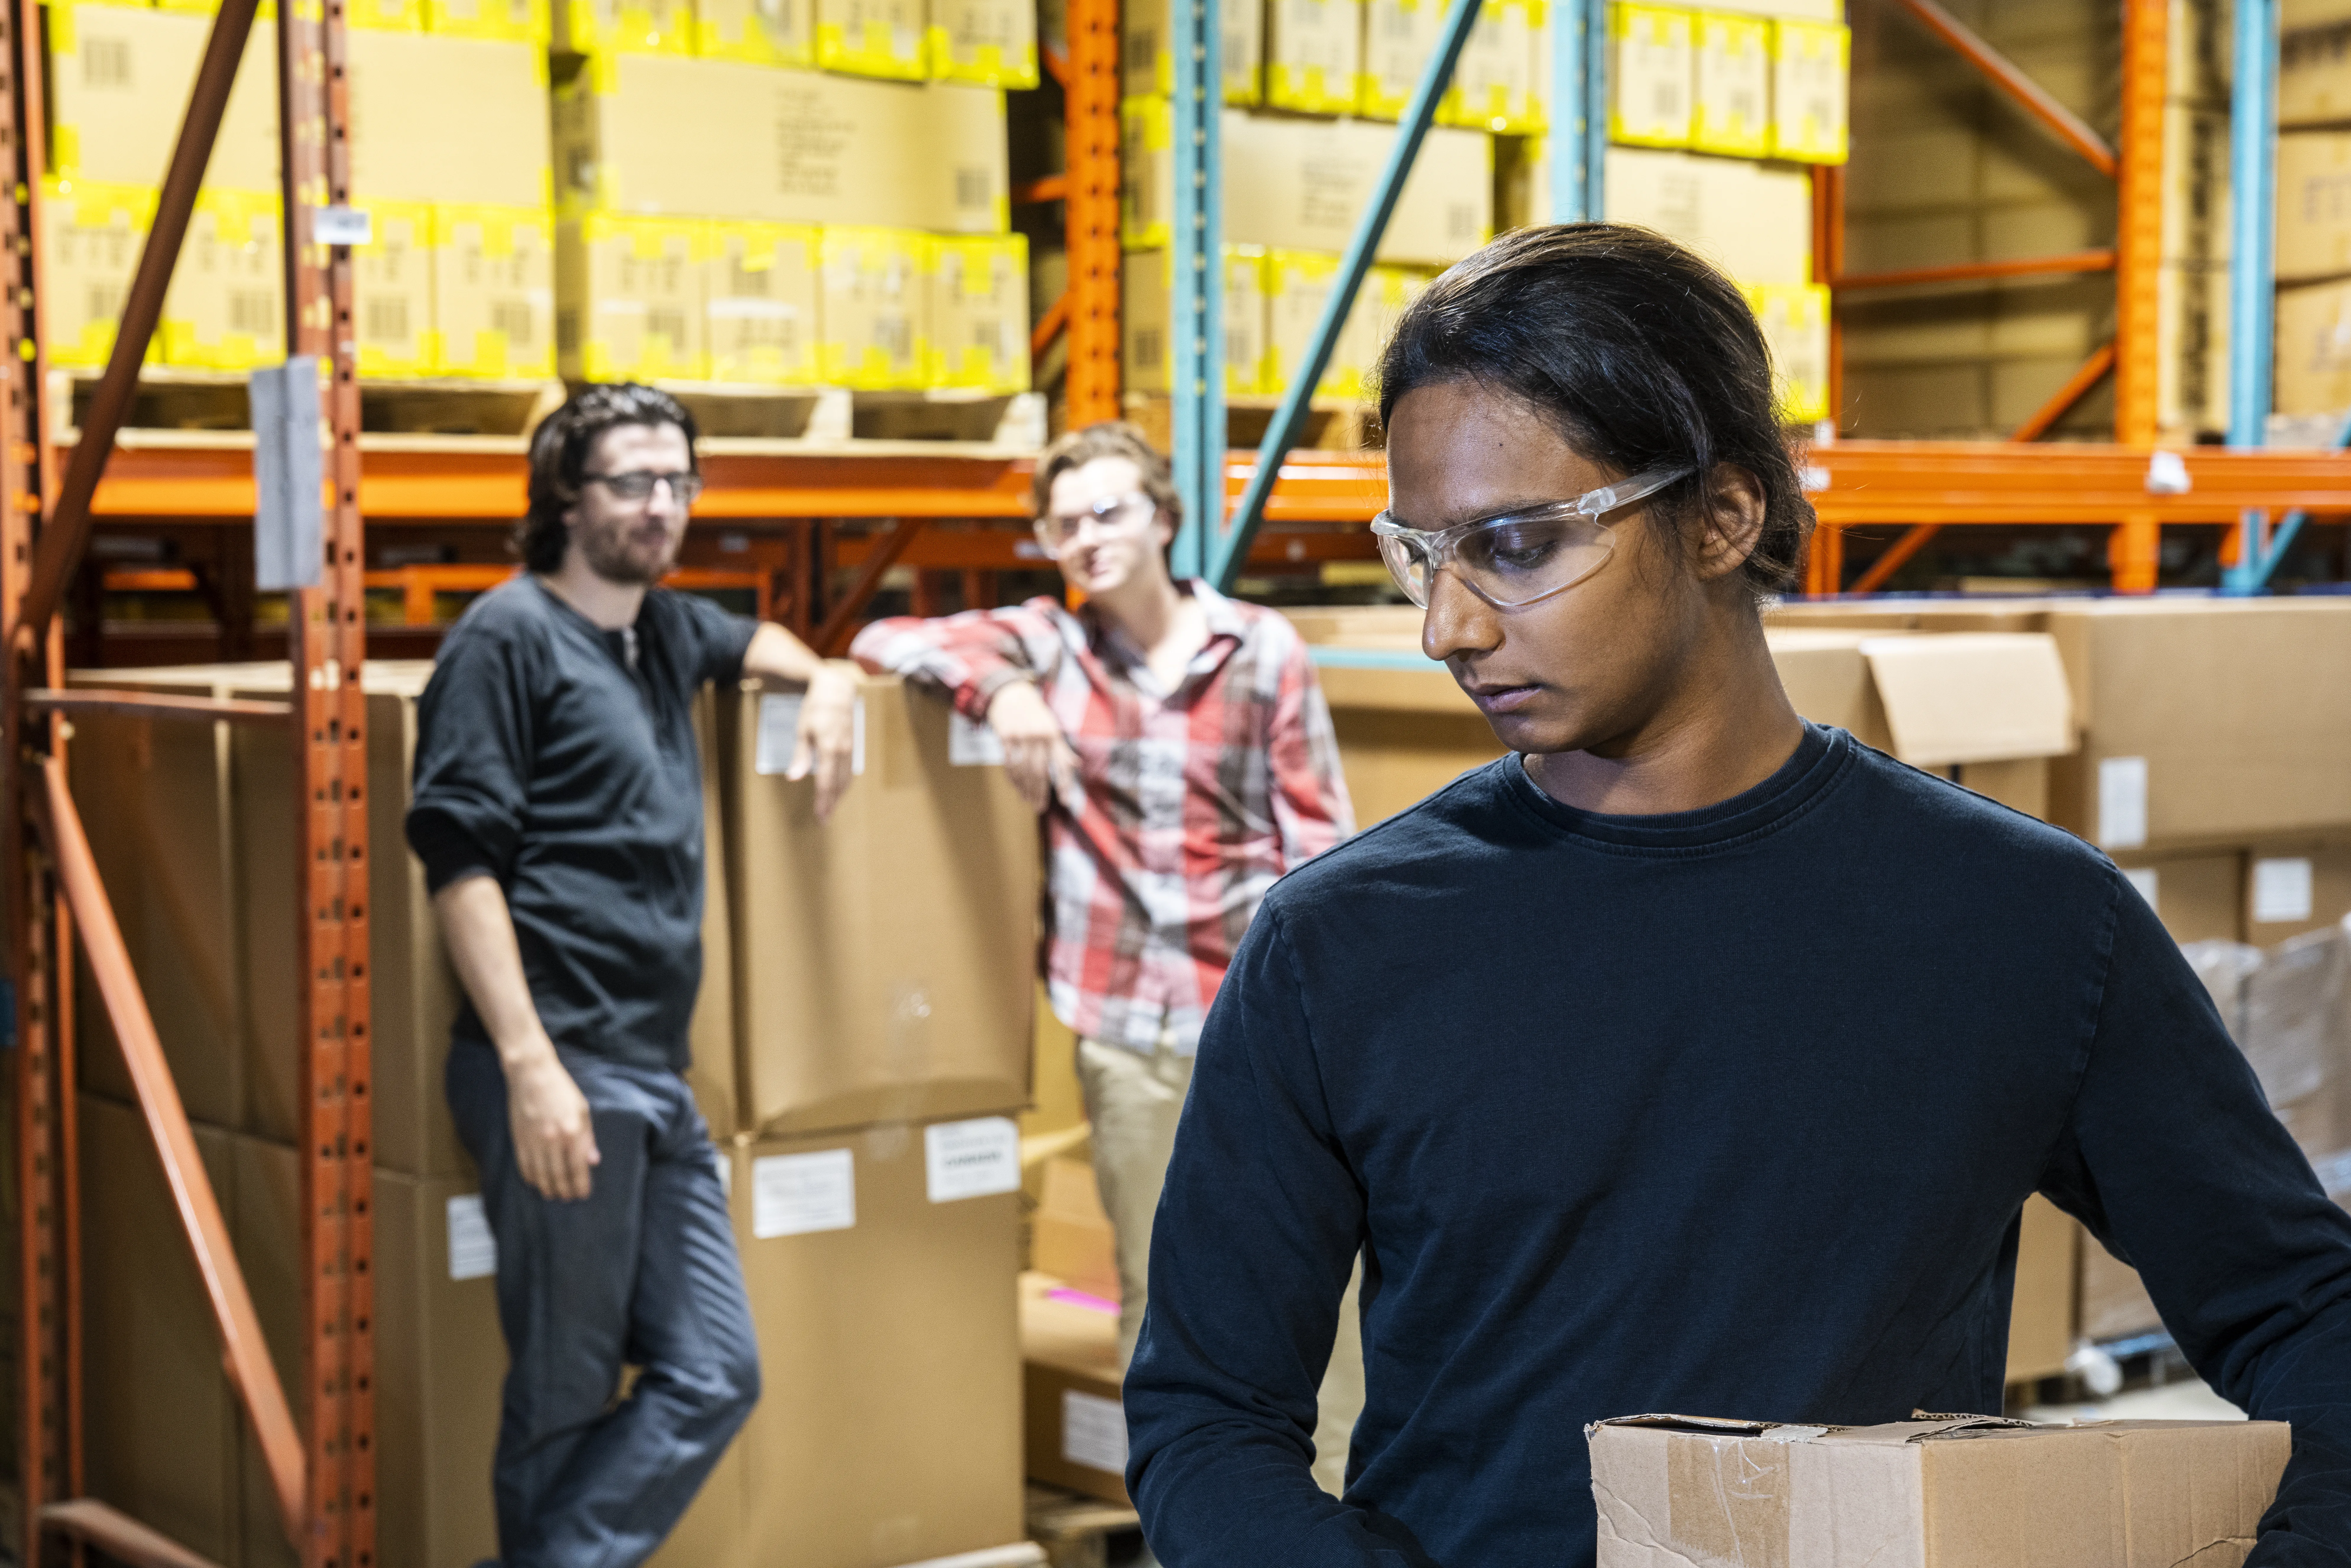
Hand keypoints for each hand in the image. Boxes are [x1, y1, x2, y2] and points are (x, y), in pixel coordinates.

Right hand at [503, 1043, 599, 1201]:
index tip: (583, 1194)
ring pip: (541, 1175)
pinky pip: (525, 1166)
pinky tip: (536, 1183)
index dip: (581, 1185)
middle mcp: (553, 1140)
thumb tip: (593, 1162)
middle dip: (565, 1190)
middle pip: (559, 1175)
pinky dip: (531, 1178)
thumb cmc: (561, 1090)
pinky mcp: (519, 1139)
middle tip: (568, 1198)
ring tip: (553, 1195)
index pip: (578, 1168)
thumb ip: (588, 1138)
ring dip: (548, 1188)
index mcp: (573, 1132)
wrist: (531, 1075)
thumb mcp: (582, 1110)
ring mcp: (534, 1141)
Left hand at [786, 661, 861, 821]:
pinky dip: (844, 784)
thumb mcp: (803, 730)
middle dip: (831, 804)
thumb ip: (800, 756)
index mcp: (829, 748)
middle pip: (838, 785)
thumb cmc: (816, 708)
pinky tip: (839, 790)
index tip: (820, 816)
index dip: (822, 801)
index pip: (826, 782)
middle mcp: (842, 752)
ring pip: (846, 780)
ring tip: (831, 809)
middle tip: (824, 819)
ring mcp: (849, 750)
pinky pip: (849, 771)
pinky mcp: (852, 747)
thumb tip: (794, 778)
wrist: (837, 690)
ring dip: (838, 796)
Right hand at [988, 679, 1078, 812]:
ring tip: (1027, 800)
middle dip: (1040, 792)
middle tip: (1040, 807)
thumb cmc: (1034, 713)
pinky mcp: (1005, 736)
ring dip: (1025, 788)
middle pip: (1040, 771)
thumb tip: (1077, 764)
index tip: (1066, 802)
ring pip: (1023, 770)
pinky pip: (1008, 763)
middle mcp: (1039, 736)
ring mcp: (1021, 736)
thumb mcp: (1052, 727)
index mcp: (1053, 734)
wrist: (1010, 693)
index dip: (1064, 784)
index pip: (1061, 764)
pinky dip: (1012, 777)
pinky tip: (1015, 786)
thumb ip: (1062, 748)